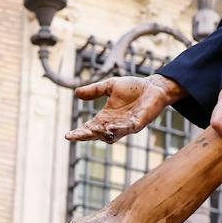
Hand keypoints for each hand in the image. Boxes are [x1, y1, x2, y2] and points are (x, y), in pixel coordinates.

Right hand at [66, 75, 185, 143]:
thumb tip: (76, 93)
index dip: (79, 133)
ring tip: (92, 131)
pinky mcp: (138, 123)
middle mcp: (114, 124)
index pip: (89, 128)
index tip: (68, 135)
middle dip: (87, 136)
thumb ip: (95, 91)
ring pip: (111, 136)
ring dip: (102, 134)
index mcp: (106, 117)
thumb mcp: (110, 86)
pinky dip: (119, 129)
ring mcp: (126, 126)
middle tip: (76, 136)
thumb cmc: (133, 87)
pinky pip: (128, 129)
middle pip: (97, 135)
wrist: (154, 86)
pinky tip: (112, 127)